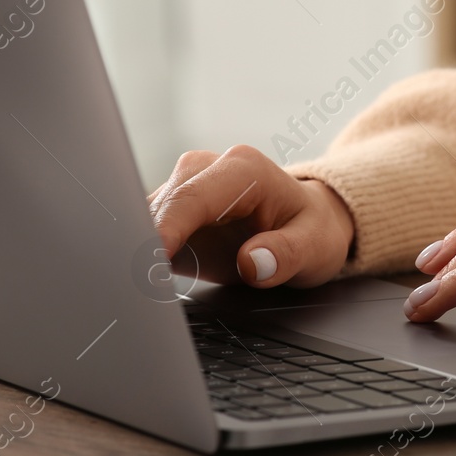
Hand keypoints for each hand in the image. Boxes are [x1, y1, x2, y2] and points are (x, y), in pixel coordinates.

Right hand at [149, 145, 353, 288]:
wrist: (308, 220)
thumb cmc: (312, 228)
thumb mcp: (316, 246)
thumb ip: (287, 254)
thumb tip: (252, 262)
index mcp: (243, 169)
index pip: (191, 198)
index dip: (165, 230)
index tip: (150, 262)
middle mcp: (207, 168)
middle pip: (160, 205)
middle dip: (144, 244)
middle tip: (140, 286)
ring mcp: (186, 186)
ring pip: (145, 216)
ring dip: (139, 249)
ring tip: (141, 286)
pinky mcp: (173, 209)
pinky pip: (146, 228)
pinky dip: (141, 253)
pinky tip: (145, 279)